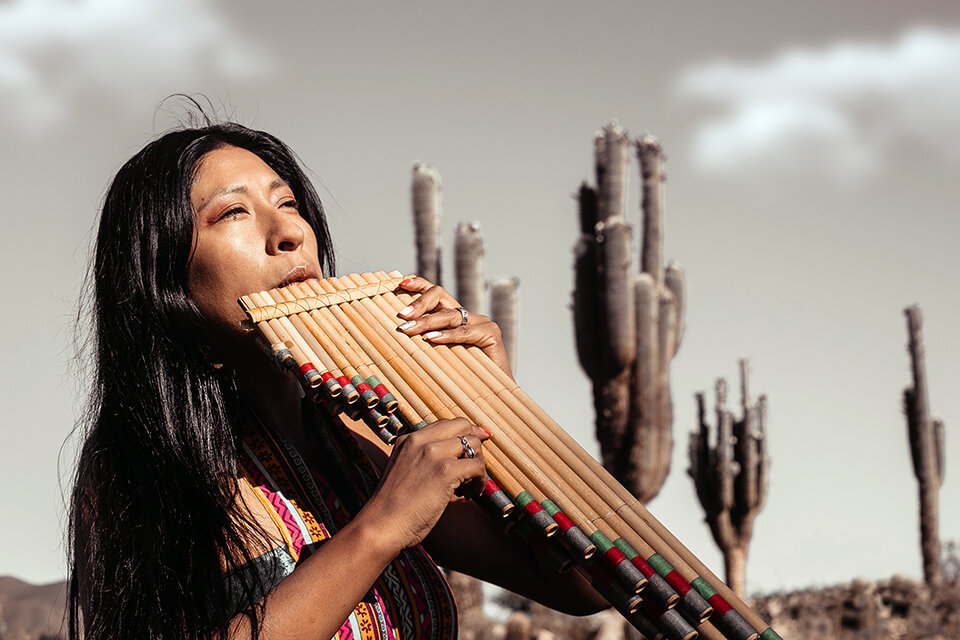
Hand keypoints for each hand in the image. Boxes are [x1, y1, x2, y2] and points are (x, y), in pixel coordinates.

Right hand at [361, 419, 488, 549]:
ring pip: (473, 444)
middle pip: (462, 425)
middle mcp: (420, 440)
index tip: (473, 450)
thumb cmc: (393, 509)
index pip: (445, 425)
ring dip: (479, 464)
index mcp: (408, 440)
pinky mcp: (444, 470)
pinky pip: (476, 466)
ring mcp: (432, 453)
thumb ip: (423, 461)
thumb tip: (456, 462)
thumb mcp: (404, 472)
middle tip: (475, 466)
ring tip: (471, 485)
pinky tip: (471, 493)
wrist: (381, 525)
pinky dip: (480, 480)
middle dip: (475, 444)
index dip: (463, 435)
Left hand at [395, 276, 513, 379]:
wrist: (493, 395)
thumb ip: (426, 343)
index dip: (419, 285)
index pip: (436, 293)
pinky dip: (448, 335)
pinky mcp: (491, 334)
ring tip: (409, 329)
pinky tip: (432, 338)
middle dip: (419, 304)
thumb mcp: (440, 357)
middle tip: (402, 316)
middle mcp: (469, 316)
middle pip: (441, 296)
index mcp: (456, 318)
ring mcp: (482, 323)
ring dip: (427, 322)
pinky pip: (465, 332)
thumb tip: (400, 335)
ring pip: (450, 315)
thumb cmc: (465, 378)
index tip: (401, 283)